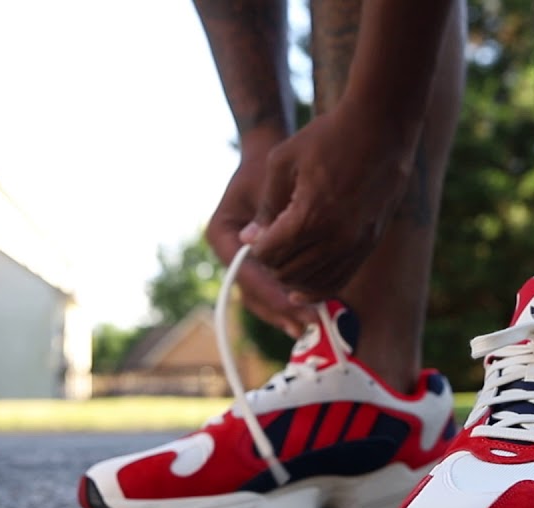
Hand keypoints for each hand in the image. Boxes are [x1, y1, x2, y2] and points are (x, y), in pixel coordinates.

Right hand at [207, 131, 317, 337]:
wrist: (267, 158)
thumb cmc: (267, 168)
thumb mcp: (268, 185)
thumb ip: (270, 215)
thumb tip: (269, 248)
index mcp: (222, 235)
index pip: (245, 272)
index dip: (271, 292)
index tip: (294, 306)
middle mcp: (230, 253)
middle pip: (251, 292)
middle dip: (279, 310)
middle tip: (306, 323)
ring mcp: (244, 261)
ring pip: (262, 296)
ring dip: (285, 312)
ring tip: (311, 324)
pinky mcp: (260, 264)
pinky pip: (273, 288)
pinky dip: (290, 300)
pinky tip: (312, 312)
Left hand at [243, 100, 415, 300]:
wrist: (382, 127)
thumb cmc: (328, 136)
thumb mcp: (283, 162)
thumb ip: (266, 206)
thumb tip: (249, 239)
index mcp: (310, 215)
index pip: (269, 253)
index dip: (256, 248)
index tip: (254, 236)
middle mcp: (336, 237)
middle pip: (288, 272)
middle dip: (271, 263)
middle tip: (268, 246)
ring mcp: (357, 243)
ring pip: (313, 283)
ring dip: (293, 277)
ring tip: (285, 259)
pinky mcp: (370, 243)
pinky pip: (340, 280)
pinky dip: (319, 286)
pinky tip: (304, 284)